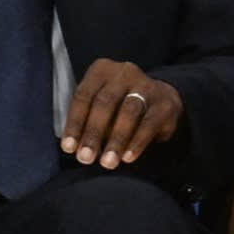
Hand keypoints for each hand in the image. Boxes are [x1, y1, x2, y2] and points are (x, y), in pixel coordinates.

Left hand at [61, 59, 182, 169]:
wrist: (161, 99)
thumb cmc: (119, 106)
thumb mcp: (99, 106)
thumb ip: (87, 121)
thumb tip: (75, 148)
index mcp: (101, 70)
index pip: (84, 96)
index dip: (75, 123)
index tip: (69, 148)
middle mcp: (124, 73)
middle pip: (105, 102)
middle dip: (94, 133)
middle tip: (86, 158)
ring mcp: (147, 85)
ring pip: (128, 112)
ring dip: (116, 139)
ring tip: (108, 162)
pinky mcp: (164, 103)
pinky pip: (149, 123)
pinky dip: (137, 142)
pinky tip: (128, 158)